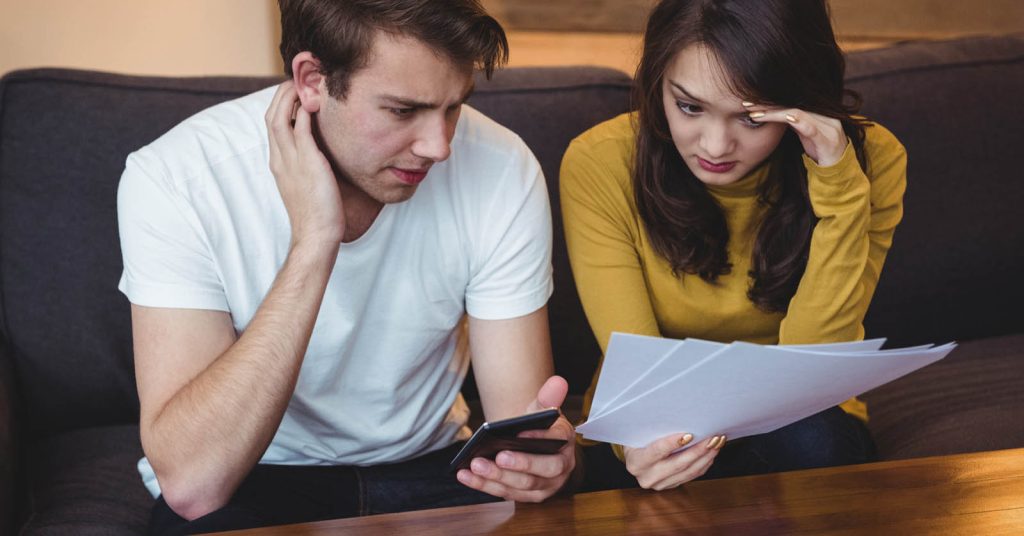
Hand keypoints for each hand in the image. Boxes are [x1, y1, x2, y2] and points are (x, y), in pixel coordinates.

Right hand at [265, 81, 345, 247]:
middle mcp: (280, 158)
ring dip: (290, 97)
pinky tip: (315, 102)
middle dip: (281, 94)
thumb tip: (319, 154)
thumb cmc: (317, 214)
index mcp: (278, 163)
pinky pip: (301, 128)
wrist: (316, 235)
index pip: (272, 125)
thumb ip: (307, 165)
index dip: (281, 106)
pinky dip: (305, 112)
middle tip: (297, 80)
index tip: (295, 93)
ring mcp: (290, 160)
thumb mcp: (307, 184)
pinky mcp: (308, 162)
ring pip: (279, 117)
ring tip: (304, 83)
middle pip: (270, 115)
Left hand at [456, 376, 575, 501]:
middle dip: (519, 465)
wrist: (531, 443)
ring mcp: (544, 486)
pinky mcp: (526, 496)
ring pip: (521, 487)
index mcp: (565, 443)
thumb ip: (548, 397)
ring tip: (475, 464)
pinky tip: (466, 475)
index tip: (520, 432)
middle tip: (498, 457)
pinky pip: (505, 493)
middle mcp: (560, 469)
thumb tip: (558, 382)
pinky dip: (484, 485)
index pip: (558, 441)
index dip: (539, 437)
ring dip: (496, 477)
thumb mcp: (542, 410)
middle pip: (541, 472)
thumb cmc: (538, 426)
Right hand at [622, 433, 725, 489]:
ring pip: (689, 472)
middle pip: (678, 465)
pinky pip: (692, 476)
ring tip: (717, 442)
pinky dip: (704, 463)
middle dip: (698, 450)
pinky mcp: (671, 485)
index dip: (673, 443)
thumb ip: (654, 426)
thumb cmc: (638, 437)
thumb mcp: (640, 431)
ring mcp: (660, 484)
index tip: (689, 434)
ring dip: (706, 457)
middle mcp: (647, 477)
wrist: (634, 454)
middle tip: (713, 437)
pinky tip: (712, 452)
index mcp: (636, 462)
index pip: (656, 452)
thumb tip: (678, 414)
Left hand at [747, 104, 848, 166]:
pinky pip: (812, 128)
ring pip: (798, 113)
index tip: (749, 102)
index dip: (770, 101)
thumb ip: (793, 122)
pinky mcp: (829, 139)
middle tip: (747, 105)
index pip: (790, 102)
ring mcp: (829, 126)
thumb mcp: (804, 135)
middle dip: (768, 105)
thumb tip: (773, 111)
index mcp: (818, 112)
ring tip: (755, 115)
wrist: (838, 171)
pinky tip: (786, 118)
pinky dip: (798, 121)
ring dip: (774, 113)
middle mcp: (825, 115)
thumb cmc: (820, 151)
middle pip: (792, 105)